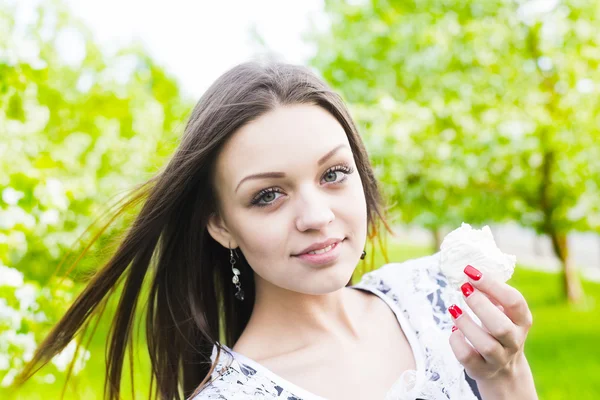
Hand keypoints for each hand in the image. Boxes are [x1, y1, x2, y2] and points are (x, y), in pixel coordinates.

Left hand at [448, 265, 537, 398]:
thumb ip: (491, 294)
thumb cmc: (497, 331)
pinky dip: (457, 341)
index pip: (514, 301)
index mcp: (522, 320)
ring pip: (486, 345)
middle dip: (480, 305)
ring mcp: (499, 358)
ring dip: (466, 324)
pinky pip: (467, 357)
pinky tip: (453, 331)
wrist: (502, 371)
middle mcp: (514, 341)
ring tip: (454, 308)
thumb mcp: (502, 313)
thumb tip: (469, 270)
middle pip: (501, 327)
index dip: (493, 285)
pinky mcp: (481, 370)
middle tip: (463, 289)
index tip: (471, 272)